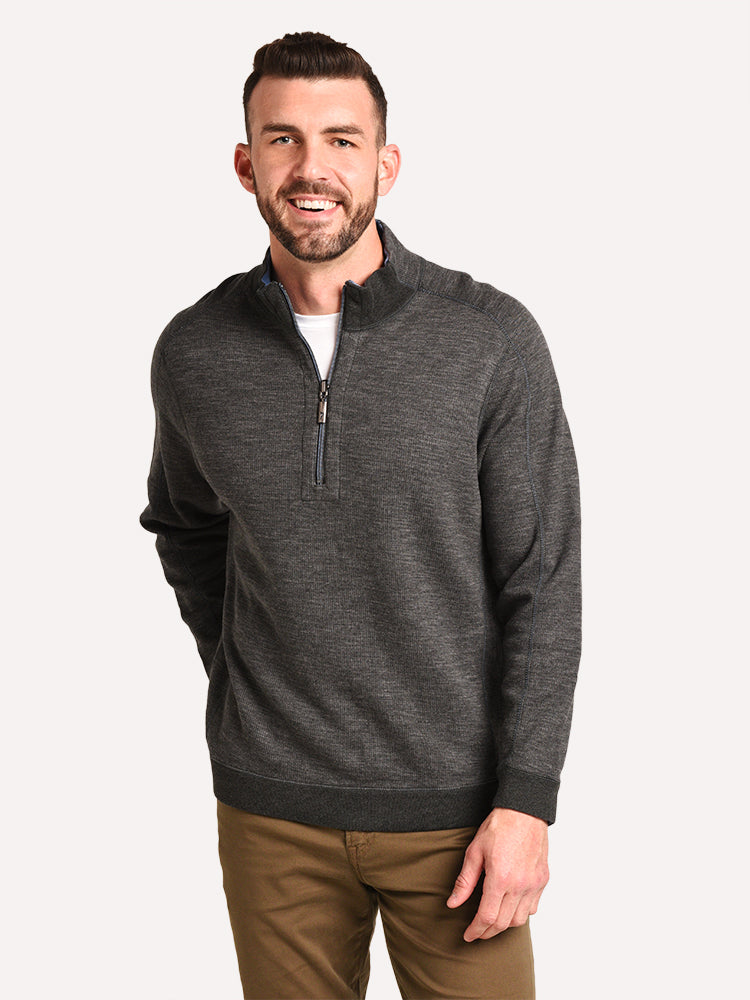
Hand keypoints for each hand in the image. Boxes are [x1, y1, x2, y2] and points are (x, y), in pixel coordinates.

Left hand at [446, 807, 548, 941]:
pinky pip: (533, 907)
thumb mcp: (474, 851)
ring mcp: (534, 884)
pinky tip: (510, 907)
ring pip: (520, 919)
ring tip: (492, 921)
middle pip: (503, 923)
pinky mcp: (543, 880)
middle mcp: (520, 885)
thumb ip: (464, 881)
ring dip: (505, 925)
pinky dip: (520, 912)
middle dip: (488, 932)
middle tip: (477, 931)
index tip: (468, 935)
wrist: (524, 810)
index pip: (487, 917)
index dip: (476, 930)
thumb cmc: (498, 827)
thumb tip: (453, 903)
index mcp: (500, 878)